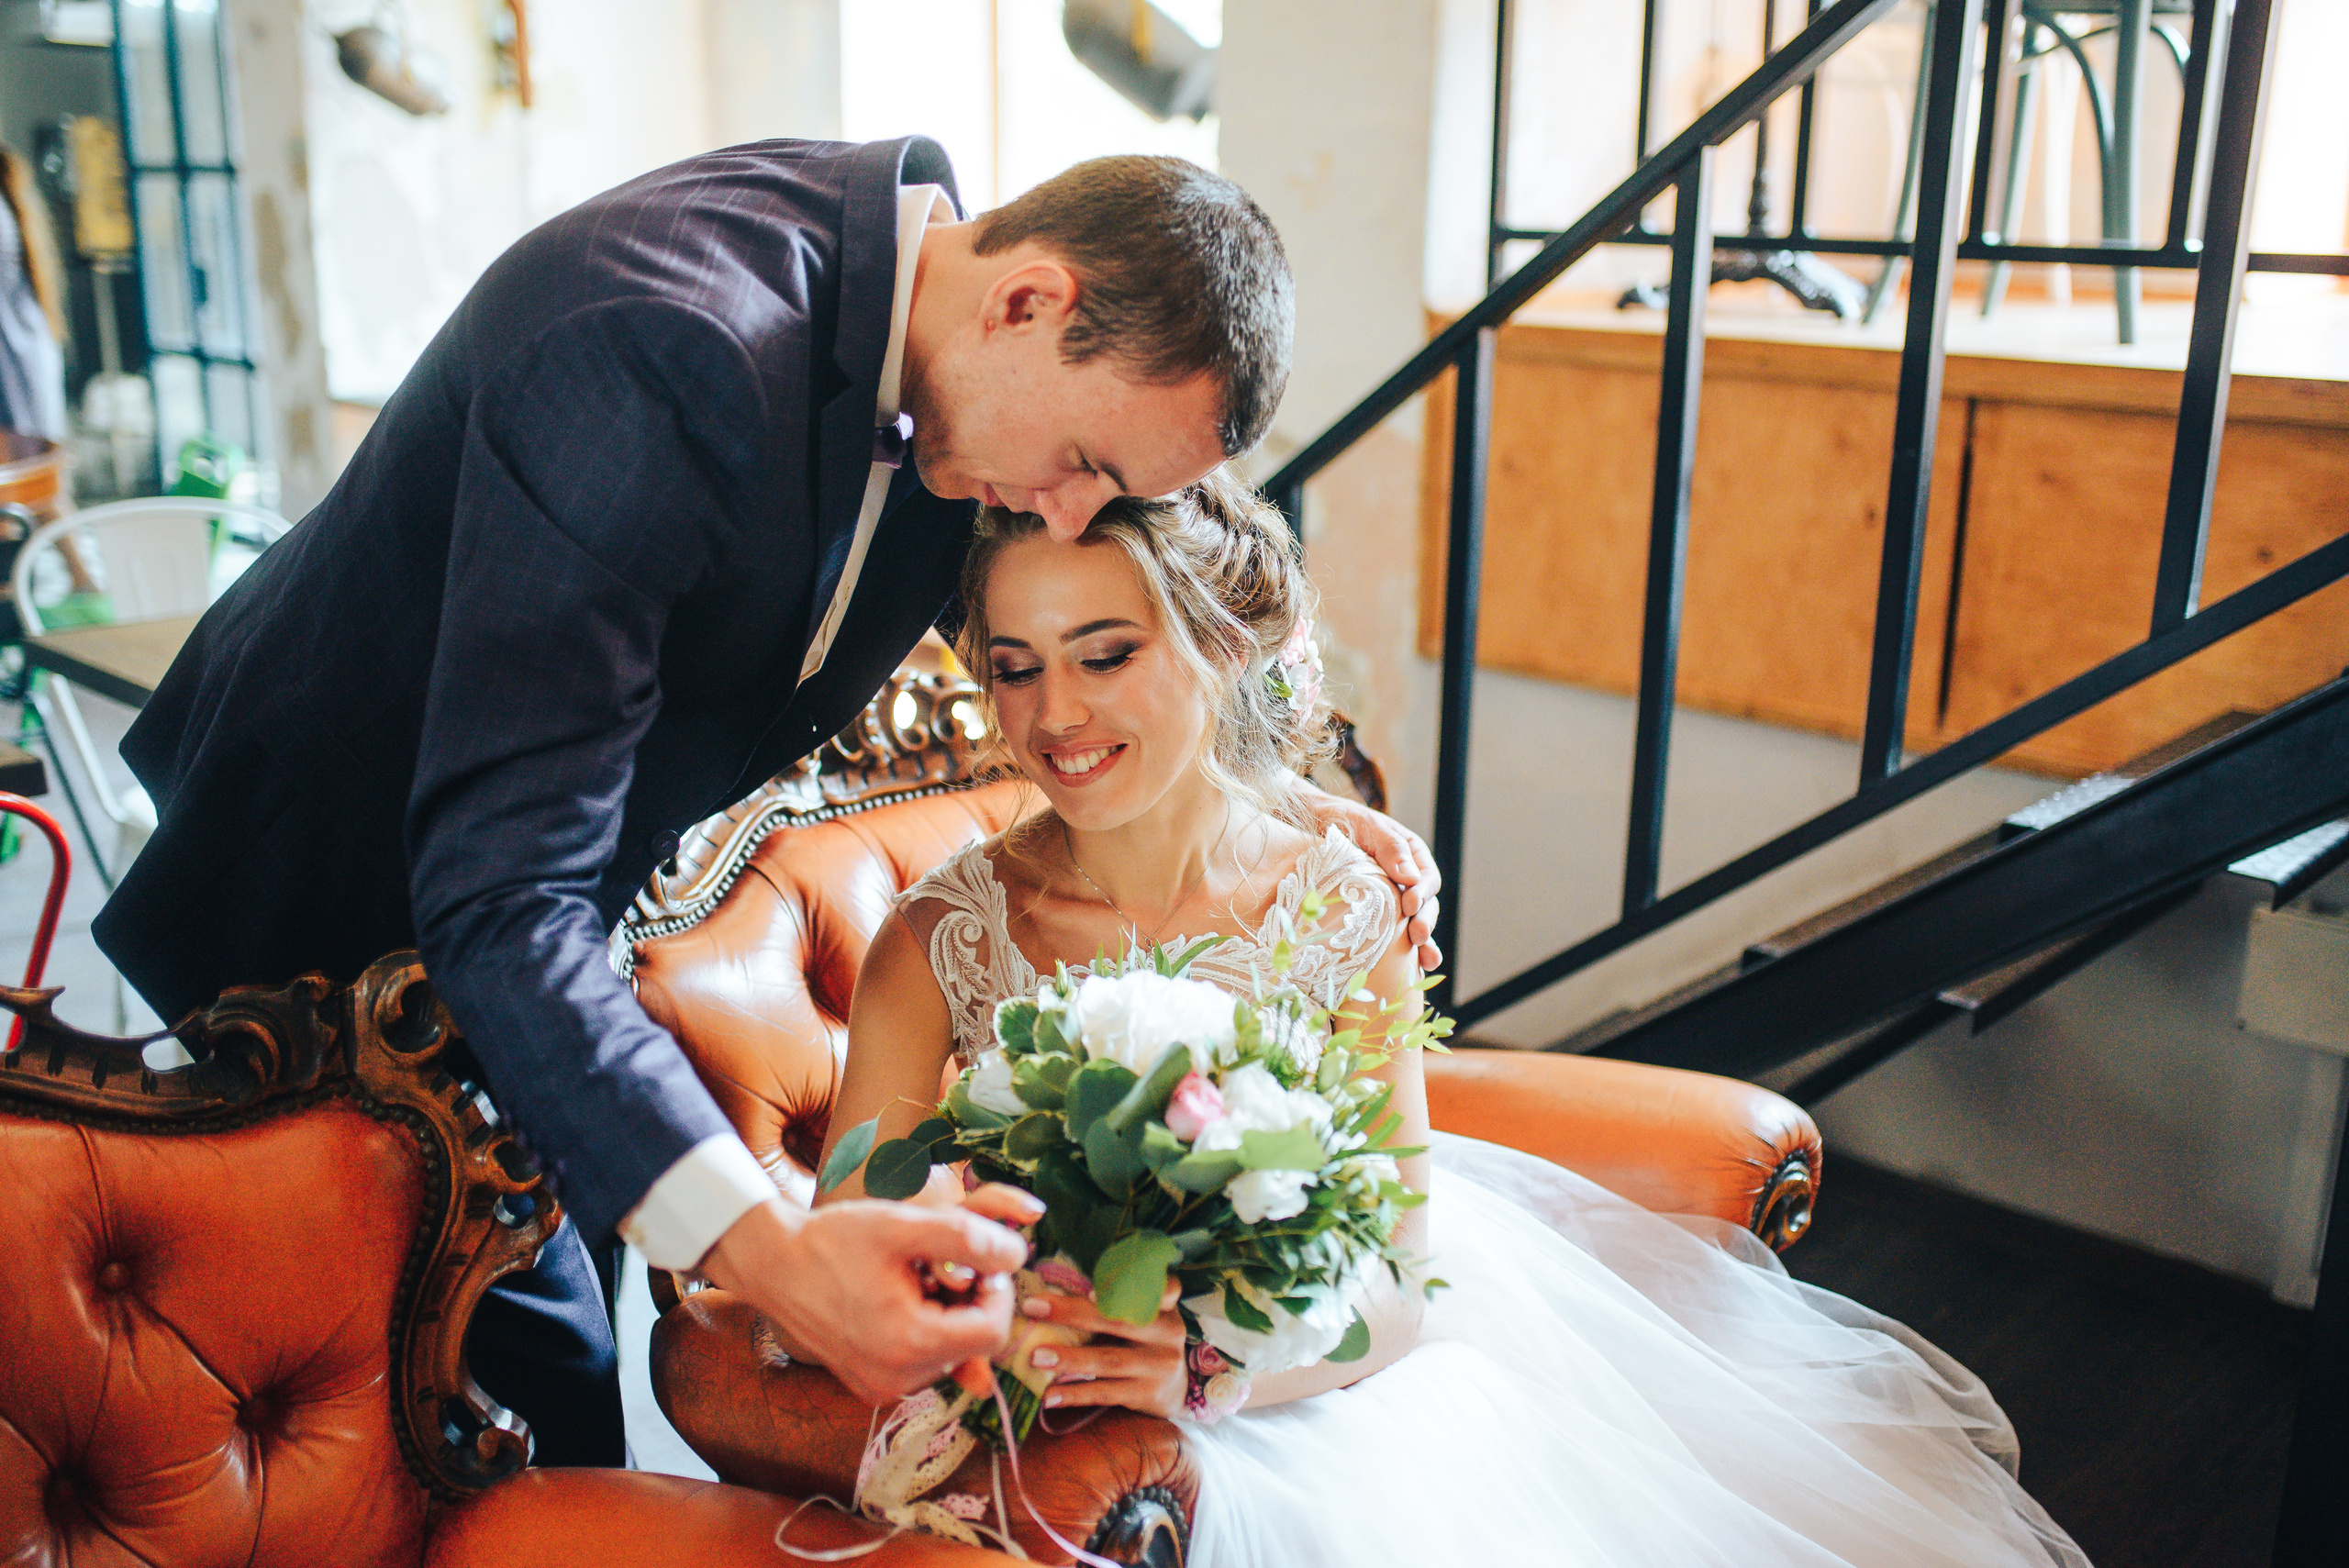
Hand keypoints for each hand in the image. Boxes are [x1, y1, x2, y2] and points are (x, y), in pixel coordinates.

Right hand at [698, 1192, 1037, 1406]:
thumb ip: (968, 1237)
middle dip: (970, 1301)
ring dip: (947, 1314)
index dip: (997, 1291)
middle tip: (940, 1264)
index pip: (993, 1332)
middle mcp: (898, 1379)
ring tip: (914, 1278)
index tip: (977, 1260)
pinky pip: (922, 1362)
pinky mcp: (870, 1385)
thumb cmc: (834, 1240)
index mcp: (910, 1344)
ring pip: (950, 1353)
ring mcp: (882, 1387)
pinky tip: (900, 1298)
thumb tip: (1018, 1254)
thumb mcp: (904, 1226)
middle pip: (973, 1344)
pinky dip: (925, 1330)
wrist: (772, 1264)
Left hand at [1020, 1282, 1187, 1419]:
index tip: (1092, 1290)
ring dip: (1070, 1358)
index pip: (1161, 1287)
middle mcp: (1167, 1333)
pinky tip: (1050, 1396)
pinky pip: (1106, 1392)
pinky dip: (1076, 1394)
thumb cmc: (1145, 1342)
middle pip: (1118, 1320)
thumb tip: (1052, 1293)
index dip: (1131, 1285)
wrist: (1176, 1389)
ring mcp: (1160, 1366)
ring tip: (1036, 1357)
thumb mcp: (1143, 1317)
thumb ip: (1116, 1303)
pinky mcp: (1149, 1395)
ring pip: (1109, 1359)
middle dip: (1072, 1313)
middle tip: (1034, 1309)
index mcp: (1164, 1306)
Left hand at [1298, 788, 1442, 971]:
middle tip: (1417, 936)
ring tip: (1426, 961)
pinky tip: (1411, 970)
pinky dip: (1404, 952)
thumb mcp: (1365, 825)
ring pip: (1414, 923)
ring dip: (1423, 943)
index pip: (1426, 878)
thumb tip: (1411, 877)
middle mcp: (1405, 879)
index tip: (1410, 904)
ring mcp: (1391, 898)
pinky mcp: (1375, 915)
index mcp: (1410, 855)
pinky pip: (1393, 934)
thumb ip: (1389, 847)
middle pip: (1425, 905)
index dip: (1422, 893)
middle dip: (1424, 922)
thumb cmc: (1339, 819)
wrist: (1311, 822)